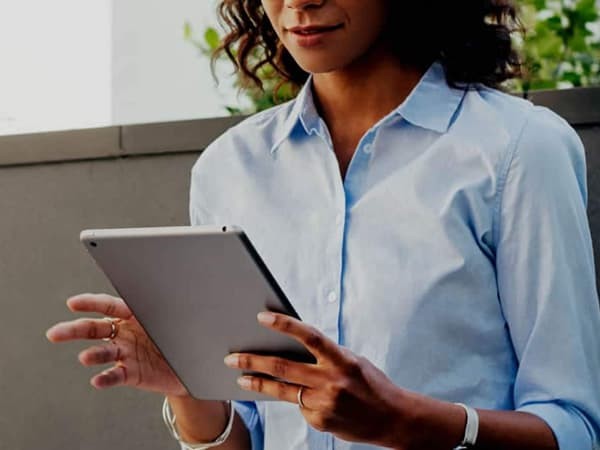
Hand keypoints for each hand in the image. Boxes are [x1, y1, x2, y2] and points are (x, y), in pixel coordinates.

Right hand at [46, 293, 187, 396]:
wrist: (191, 364)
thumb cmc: (180, 334)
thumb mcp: (176, 315)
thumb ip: (167, 305)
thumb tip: (171, 288)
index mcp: (133, 314)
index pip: (109, 305)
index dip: (91, 303)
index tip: (73, 303)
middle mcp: (124, 333)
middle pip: (94, 329)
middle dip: (74, 330)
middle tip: (54, 334)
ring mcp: (125, 353)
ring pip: (103, 352)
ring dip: (93, 355)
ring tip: (85, 357)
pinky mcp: (130, 373)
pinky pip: (115, 375)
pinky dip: (105, 378)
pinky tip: (97, 380)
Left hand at [223, 312, 406, 446]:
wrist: (393, 419)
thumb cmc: (371, 384)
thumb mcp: (352, 361)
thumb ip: (325, 356)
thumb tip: (292, 347)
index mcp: (342, 360)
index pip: (309, 337)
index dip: (285, 325)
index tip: (262, 317)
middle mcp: (332, 382)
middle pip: (284, 368)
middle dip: (253, 361)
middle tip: (232, 357)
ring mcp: (324, 404)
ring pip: (283, 391)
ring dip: (258, 383)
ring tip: (241, 377)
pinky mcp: (320, 422)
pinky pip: (300, 406)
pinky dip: (297, 398)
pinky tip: (303, 397)